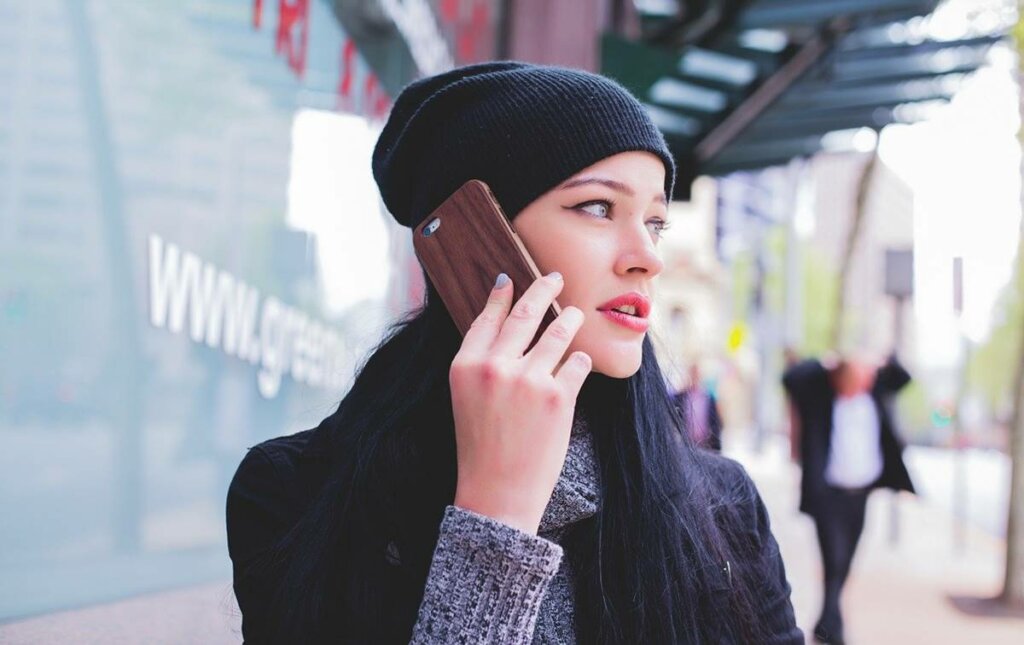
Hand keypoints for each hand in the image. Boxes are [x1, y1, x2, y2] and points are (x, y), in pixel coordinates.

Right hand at [449, 272, 591, 534]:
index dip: (501, 295)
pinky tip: (577, 363)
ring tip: (575, 315)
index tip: (512, 279)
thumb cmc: (481, 446)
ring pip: (558, 332)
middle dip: (544, 289)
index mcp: (465, 365)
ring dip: (569, 320)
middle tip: (555, 278)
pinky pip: (577, 363)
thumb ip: (482, 361)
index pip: (487, 317)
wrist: (497, 492)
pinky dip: (579, 361)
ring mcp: (528, 379)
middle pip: (526, 313)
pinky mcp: (558, 396)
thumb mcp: (466, 397)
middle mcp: (495, 367)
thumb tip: (505, 321)